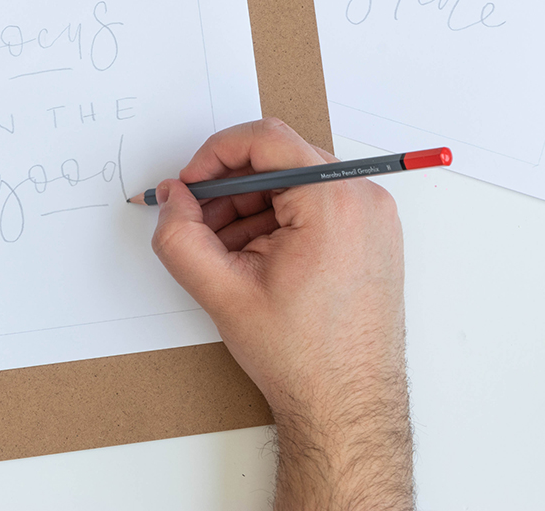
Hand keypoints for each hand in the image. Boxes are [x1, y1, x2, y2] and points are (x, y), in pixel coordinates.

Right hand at [151, 118, 412, 509]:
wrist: (347, 405)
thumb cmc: (301, 356)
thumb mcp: (222, 292)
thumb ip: (181, 237)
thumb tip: (171, 197)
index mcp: (333, 203)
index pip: (266, 140)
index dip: (215, 155)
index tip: (189, 184)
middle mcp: (362, 199)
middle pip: (280, 161)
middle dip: (230, 188)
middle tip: (198, 223)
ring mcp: (373, 216)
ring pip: (295, 183)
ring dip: (251, 207)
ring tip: (226, 254)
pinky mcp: (372, 234)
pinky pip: (317, 204)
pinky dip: (279, 220)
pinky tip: (256, 259)